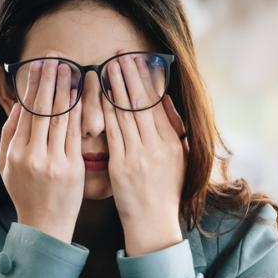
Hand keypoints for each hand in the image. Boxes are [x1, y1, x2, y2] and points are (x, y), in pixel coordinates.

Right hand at [0, 59, 84, 244]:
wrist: (45, 225)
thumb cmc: (25, 193)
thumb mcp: (6, 166)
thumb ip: (9, 135)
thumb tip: (18, 105)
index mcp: (14, 153)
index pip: (26, 111)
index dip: (33, 86)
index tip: (40, 65)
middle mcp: (32, 155)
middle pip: (42, 109)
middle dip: (49, 80)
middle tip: (56, 57)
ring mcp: (53, 162)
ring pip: (60, 118)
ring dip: (65, 90)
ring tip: (70, 68)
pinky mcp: (72, 168)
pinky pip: (75, 134)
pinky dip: (78, 112)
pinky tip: (81, 96)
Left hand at [102, 54, 188, 255]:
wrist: (154, 225)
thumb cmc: (163, 194)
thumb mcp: (178, 160)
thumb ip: (174, 130)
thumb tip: (167, 102)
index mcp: (172, 143)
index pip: (158, 103)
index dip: (147, 79)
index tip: (138, 59)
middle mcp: (158, 146)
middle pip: (142, 103)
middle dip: (131, 75)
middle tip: (121, 52)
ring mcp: (140, 156)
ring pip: (127, 113)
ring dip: (117, 87)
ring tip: (109, 65)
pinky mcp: (122, 166)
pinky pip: (113, 133)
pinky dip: (106, 111)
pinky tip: (99, 96)